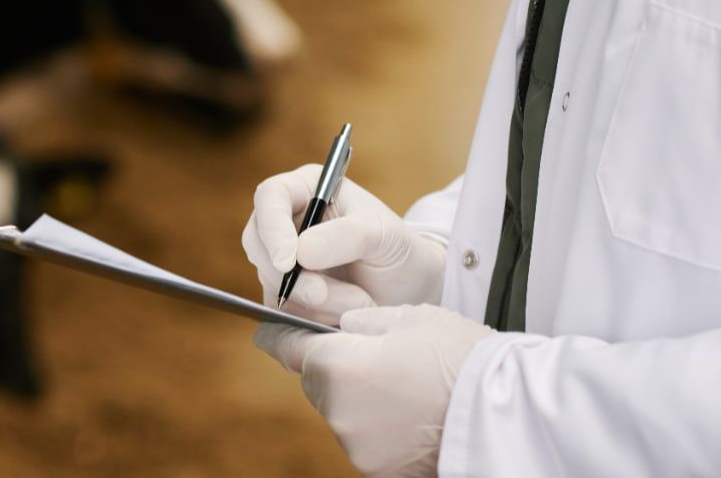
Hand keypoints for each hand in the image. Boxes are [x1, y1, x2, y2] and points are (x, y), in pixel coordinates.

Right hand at [241, 165, 445, 324]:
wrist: (409, 290)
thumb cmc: (398, 250)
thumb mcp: (384, 234)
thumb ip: (347, 236)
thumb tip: (300, 252)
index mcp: (307, 190)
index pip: (270, 197)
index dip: (272, 228)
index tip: (289, 262)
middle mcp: (287, 222)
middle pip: (257, 242)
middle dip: (289, 276)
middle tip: (322, 295)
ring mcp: (282, 260)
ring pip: (270, 280)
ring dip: (312, 300)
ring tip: (358, 302)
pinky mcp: (284, 293)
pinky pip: (281, 309)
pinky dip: (312, 316)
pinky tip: (343, 315)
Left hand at [255, 305, 493, 476]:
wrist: (513, 416)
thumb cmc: (464, 358)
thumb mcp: (411, 318)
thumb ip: (364, 321)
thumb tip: (343, 326)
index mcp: (338, 367)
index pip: (286, 348)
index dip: (278, 334)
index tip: (268, 329)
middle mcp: (338, 413)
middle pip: (318, 383)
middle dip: (336, 368)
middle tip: (376, 356)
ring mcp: (358, 450)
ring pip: (343, 413)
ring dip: (362, 400)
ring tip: (408, 388)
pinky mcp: (380, 472)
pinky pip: (367, 440)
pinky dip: (382, 427)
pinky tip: (415, 415)